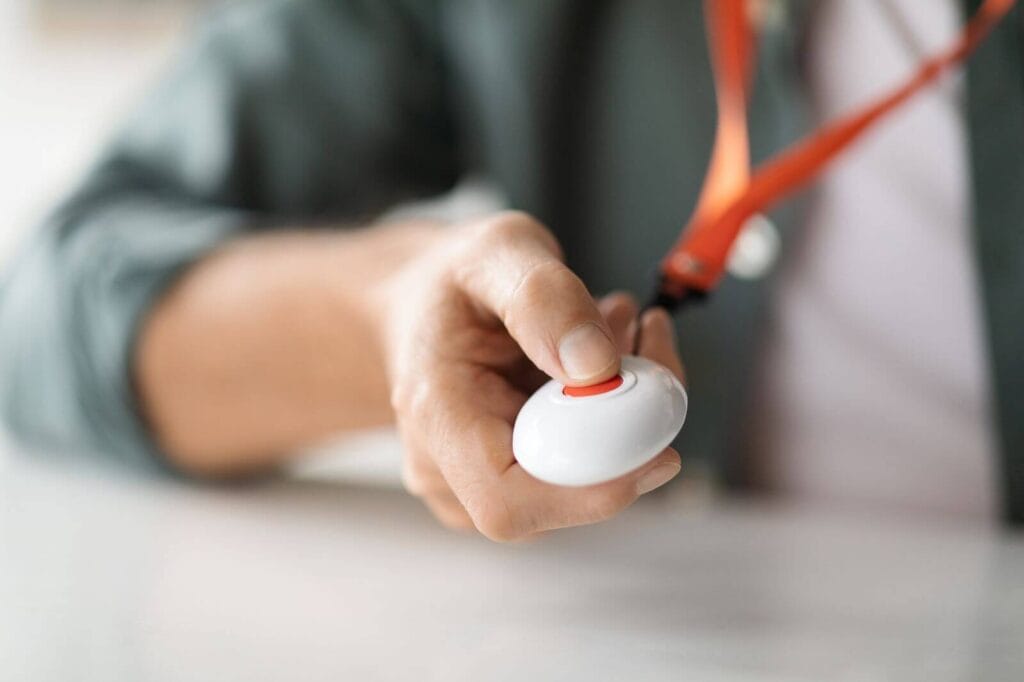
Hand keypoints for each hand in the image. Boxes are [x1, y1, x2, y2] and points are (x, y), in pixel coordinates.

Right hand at [383, 212, 683, 540]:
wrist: (421, 303)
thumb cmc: (450, 283)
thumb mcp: (494, 253)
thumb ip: (543, 299)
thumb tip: (597, 367)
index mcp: (435, 418)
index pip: (506, 501)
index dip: (590, 489)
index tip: (657, 434)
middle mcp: (451, 469)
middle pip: (562, 494)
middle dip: (627, 422)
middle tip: (642, 334)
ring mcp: (483, 484)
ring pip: (585, 481)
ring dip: (626, 408)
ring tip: (613, 326)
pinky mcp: (518, 481)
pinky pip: (586, 468)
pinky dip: (614, 414)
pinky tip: (601, 359)